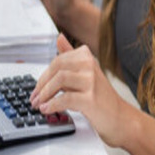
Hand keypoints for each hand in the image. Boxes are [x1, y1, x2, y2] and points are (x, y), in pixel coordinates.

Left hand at [30, 34, 134, 148]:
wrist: (119, 117)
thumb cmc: (100, 96)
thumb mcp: (85, 72)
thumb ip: (70, 56)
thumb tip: (59, 38)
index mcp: (86, 56)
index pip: (58, 60)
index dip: (44, 75)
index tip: (37, 88)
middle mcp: (90, 65)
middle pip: (57, 67)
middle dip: (41, 84)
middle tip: (34, 97)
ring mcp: (91, 81)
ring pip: (59, 80)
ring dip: (45, 93)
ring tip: (39, 104)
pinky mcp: (90, 98)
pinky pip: (65, 98)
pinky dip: (52, 104)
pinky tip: (47, 109)